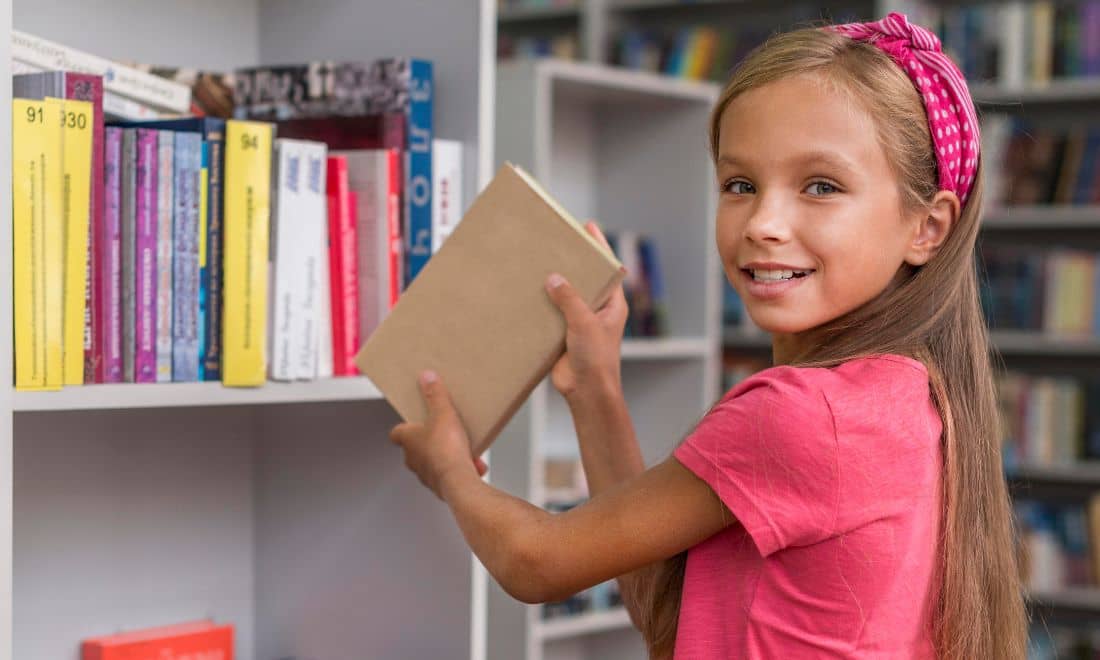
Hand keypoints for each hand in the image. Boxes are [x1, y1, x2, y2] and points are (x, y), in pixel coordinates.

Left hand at [390, 371, 487, 499]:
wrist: (458, 481)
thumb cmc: (446, 451)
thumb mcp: (443, 413)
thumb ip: (435, 395)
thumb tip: (427, 378)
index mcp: (409, 441)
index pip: (397, 432)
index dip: (405, 426)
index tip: (413, 420)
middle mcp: (413, 460)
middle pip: (417, 447)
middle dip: (431, 440)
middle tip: (444, 431)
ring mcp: (426, 475)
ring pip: (435, 461)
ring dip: (447, 455)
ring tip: (464, 449)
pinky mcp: (441, 486)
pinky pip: (449, 474)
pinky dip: (459, 468)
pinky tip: (473, 465)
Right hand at [546, 221, 628, 402]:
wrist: (586, 392)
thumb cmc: (597, 359)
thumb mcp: (584, 323)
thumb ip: (569, 299)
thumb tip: (553, 279)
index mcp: (612, 304)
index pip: (608, 269)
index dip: (599, 247)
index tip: (588, 226)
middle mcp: (596, 311)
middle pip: (584, 280)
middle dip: (573, 263)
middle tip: (557, 241)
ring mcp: (579, 323)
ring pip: (565, 297)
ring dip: (553, 285)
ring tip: (537, 263)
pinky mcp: (562, 335)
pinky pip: (551, 315)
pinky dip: (541, 306)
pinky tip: (526, 294)